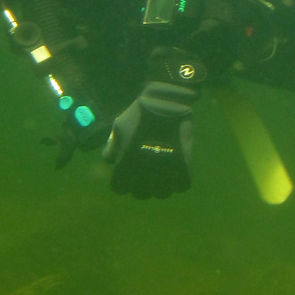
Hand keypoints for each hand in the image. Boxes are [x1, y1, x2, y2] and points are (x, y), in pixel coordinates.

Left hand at [103, 80, 196, 198]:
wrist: (165, 101)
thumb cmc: (139, 113)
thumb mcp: (118, 126)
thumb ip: (112, 147)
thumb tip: (110, 162)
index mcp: (126, 162)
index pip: (120, 188)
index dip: (123, 184)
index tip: (128, 177)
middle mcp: (144, 170)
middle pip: (141, 194)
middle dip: (142, 187)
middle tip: (146, 177)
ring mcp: (165, 168)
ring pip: (162, 193)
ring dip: (161, 187)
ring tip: (163, 176)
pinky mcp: (184, 164)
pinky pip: (182, 185)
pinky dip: (179, 182)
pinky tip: (177, 173)